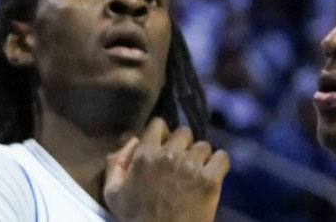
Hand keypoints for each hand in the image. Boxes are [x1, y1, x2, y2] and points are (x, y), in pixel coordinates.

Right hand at [104, 118, 228, 221]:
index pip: (158, 125)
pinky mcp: (209, 181)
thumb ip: (116, 163)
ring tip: (197, 172)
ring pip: (204, 146)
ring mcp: (190, 167)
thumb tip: (132, 141)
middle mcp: (168, 156)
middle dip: (184, 145)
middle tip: (182, 162)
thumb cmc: (136, 219)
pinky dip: (219, 164)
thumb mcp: (113, 193)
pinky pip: (222, 158)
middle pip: (184, 133)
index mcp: (144, 156)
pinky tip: (213, 175)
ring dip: (201, 157)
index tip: (165, 147)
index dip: (163, 135)